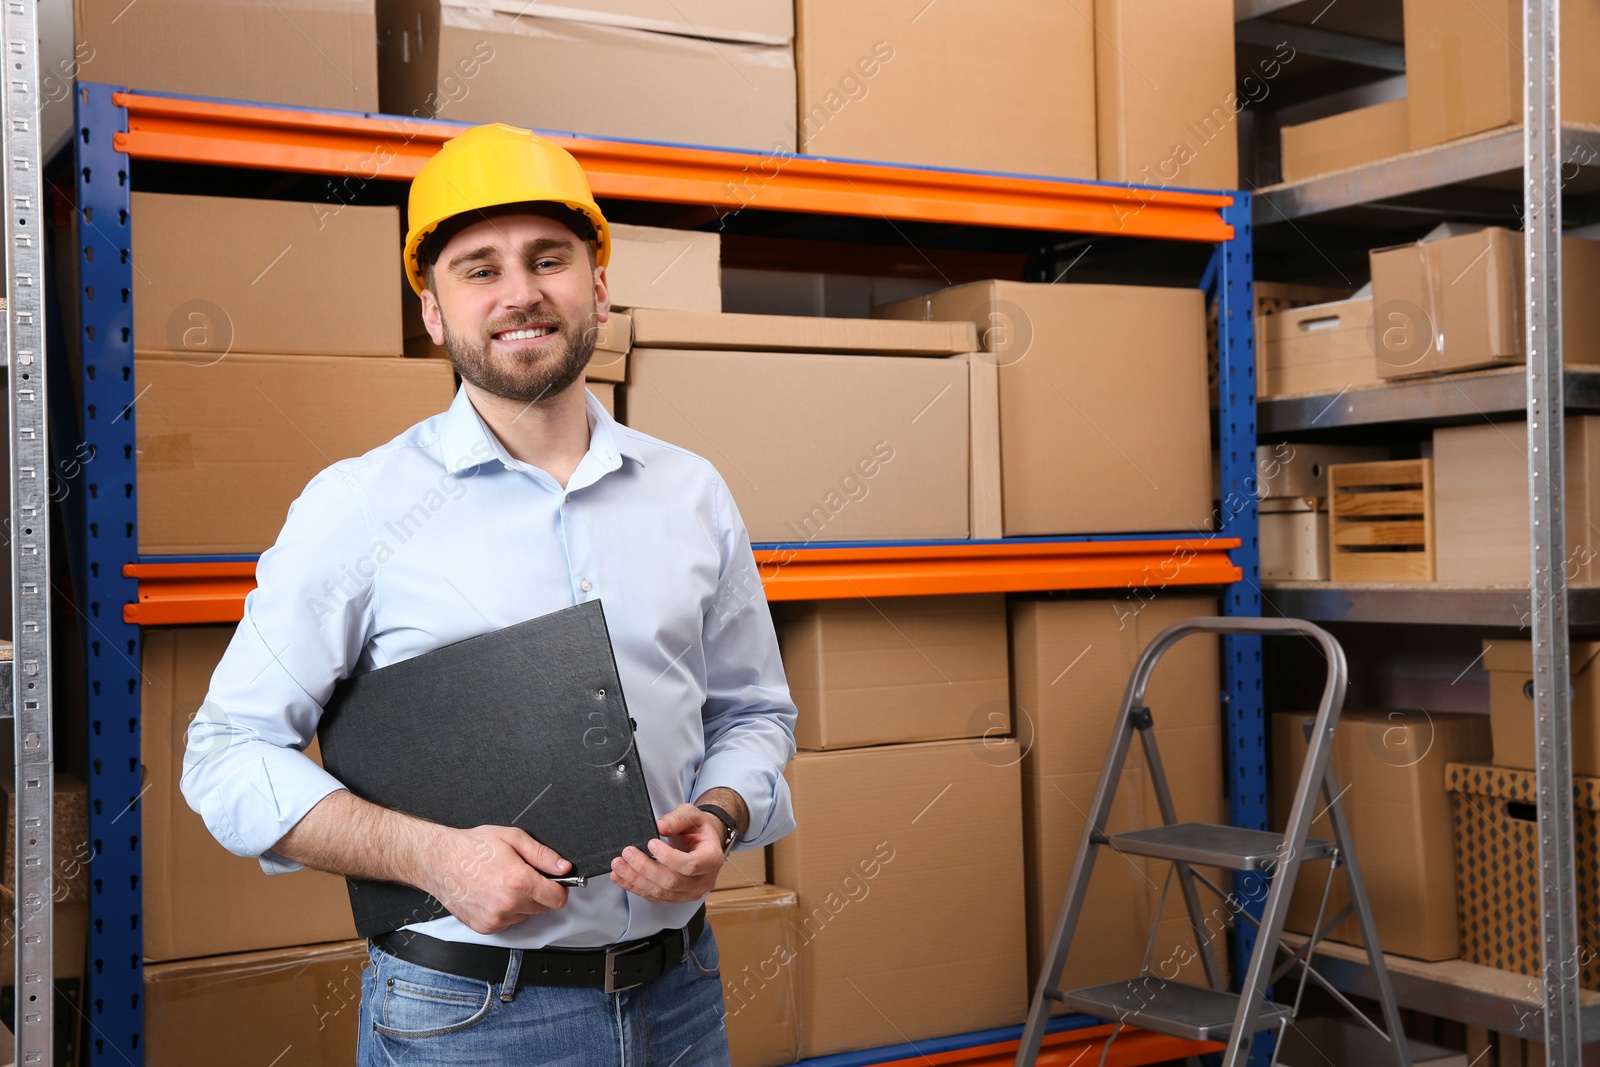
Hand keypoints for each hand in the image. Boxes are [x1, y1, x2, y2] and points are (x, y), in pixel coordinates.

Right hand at [420, 824, 571, 934]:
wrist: (440, 861)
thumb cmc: (473, 847)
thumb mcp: (513, 838)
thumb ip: (543, 855)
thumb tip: (563, 867)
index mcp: (519, 882)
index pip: (557, 899)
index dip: (560, 888)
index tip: (555, 882)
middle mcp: (508, 904)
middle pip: (543, 908)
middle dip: (538, 893)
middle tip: (521, 876)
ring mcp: (496, 919)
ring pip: (525, 915)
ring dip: (521, 903)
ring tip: (502, 883)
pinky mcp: (485, 927)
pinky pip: (508, 922)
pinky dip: (506, 911)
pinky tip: (492, 894)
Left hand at [609, 803, 724, 902]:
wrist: (701, 843)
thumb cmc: (698, 829)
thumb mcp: (692, 815)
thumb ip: (677, 819)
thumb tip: (660, 826)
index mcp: (711, 859)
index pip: (691, 865)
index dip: (668, 857)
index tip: (651, 843)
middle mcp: (703, 881)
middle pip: (672, 882)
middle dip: (645, 869)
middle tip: (627, 853)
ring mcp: (689, 892)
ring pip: (660, 892)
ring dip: (636, 880)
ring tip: (618, 865)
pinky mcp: (675, 897)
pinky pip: (653, 896)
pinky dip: (634, 887)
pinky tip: (621, 877)